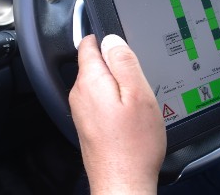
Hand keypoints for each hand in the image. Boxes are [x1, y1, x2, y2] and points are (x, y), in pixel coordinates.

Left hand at [70, 34, 165, 193]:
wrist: (123, 182)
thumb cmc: (134, 145)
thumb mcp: (138, 94)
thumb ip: (124, 61)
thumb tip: (112, 38)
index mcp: (90, 81)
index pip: (89, 43)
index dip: (108, 38)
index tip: (126, 47)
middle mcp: (80, 94)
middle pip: (95, 62)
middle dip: (117, 64)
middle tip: (140, 81)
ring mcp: (82, 110)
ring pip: (101, 82)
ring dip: (119, 85)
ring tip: (138, 102)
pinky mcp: (88, 124)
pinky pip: (102, 100)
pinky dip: (117, 101)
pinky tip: (131, 116)